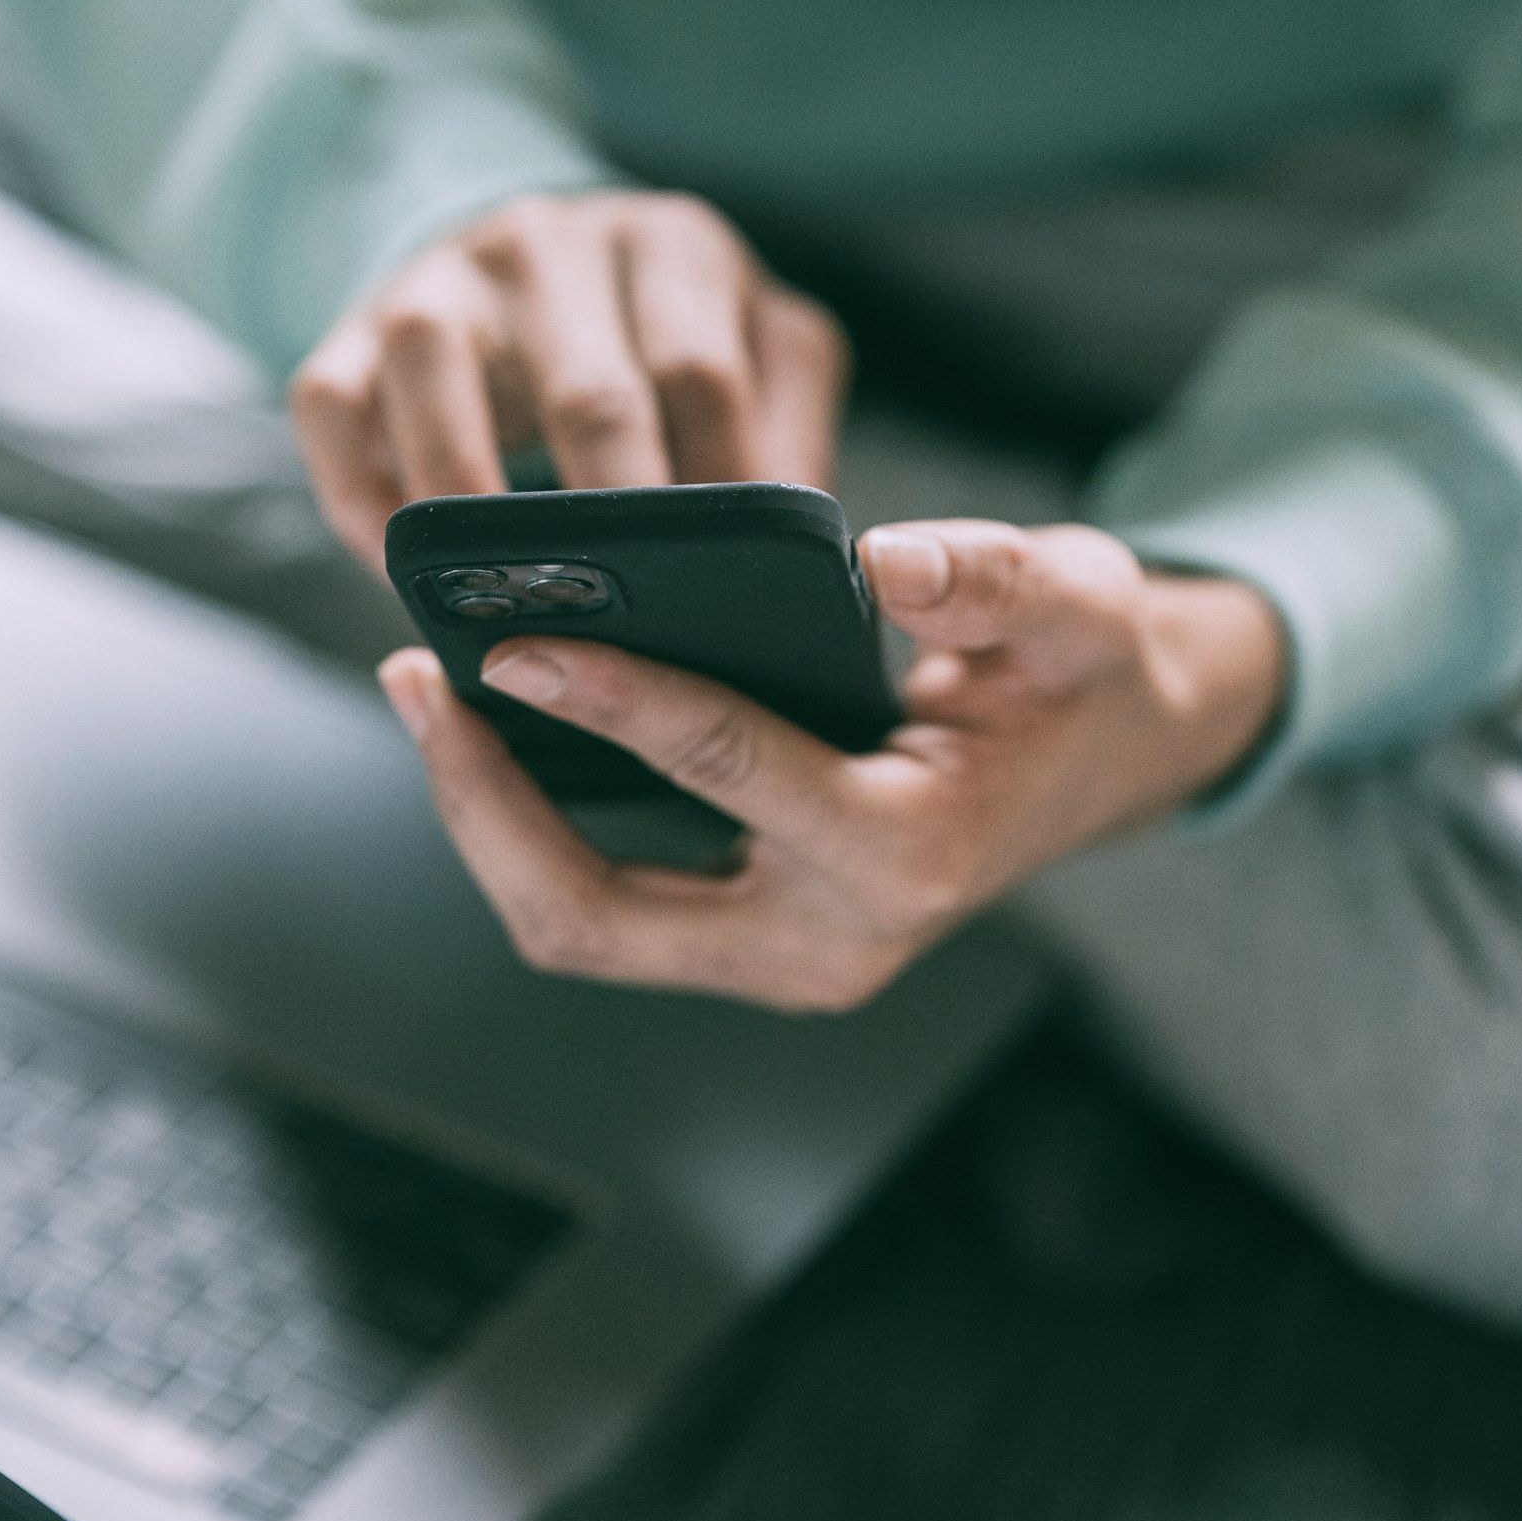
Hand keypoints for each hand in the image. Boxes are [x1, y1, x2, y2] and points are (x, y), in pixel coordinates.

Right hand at [290, 189, 849, 566]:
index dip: (714, 498)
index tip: (724, 599)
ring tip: (503, 611)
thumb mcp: (753, 356)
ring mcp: (443, 275)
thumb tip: (811, 562)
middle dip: (608, 527)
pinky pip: (332, 405)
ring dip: (467, 509)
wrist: (526, 266)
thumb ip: (788, 435)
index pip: (703, 376)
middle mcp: (552, 241)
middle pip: (588, 390)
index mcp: (675, 247)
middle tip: (629, 635)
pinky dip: (362, 498)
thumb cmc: (659, 342)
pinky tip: (403, 573)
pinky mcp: (352, 321)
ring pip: (437, 374)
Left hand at [378, 519, 1286, 1009]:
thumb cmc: (1080, 674)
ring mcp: (777, 960)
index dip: (607, 700)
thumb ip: (1000, 580)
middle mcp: (827, 943)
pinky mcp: (741, 943)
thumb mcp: (1080, 604)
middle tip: (415, 677)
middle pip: (595, 915)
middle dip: (484, 805)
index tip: (510, 640)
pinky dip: (527, 828)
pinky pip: (599, 908)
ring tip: (428, 692)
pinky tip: (489, 726)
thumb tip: (888, 560)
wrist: (1106, 761)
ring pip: (576, 927)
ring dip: (486, 821)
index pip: (722, 769)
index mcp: (906, 856)